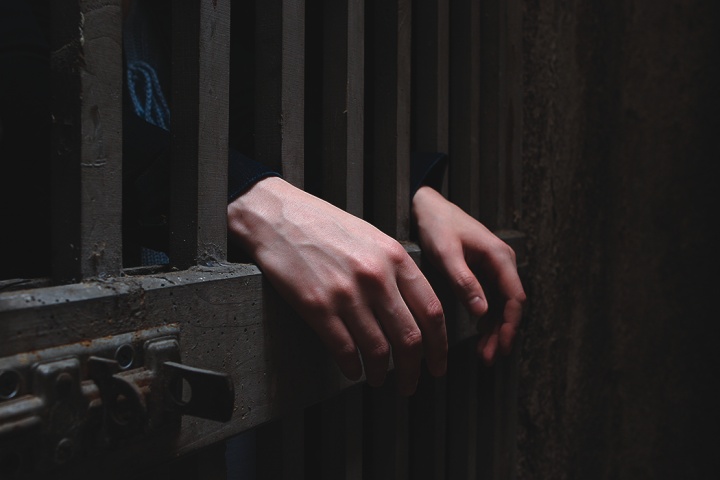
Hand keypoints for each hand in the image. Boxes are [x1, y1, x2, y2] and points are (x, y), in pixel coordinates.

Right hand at [227, 177, 446, 394]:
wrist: (278, 216)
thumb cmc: (325, 225)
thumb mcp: (373, 238)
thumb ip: (397, 270)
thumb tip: (416, 309)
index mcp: (395, 258)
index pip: (432, 312)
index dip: (439, 346)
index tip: (437, 364)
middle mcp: (376, 277)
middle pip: (410, 338)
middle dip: (414, 370)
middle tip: (411, 384)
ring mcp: (346, 293)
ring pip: (378, 350)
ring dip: (382, 374)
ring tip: (379, 380)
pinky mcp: (317, 307)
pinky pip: (344, 350)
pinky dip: (352, 368)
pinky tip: (353, 371)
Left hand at [411, 186, 525, 364]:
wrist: (428, 207)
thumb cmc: (438, 225)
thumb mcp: (447, 253)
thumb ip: (464, 281)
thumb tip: (482, 311)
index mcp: (499, 257)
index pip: (515, 297)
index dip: (510, 324)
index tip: (502, 344)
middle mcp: (502, 263)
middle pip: (510, 305)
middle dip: (504, 333)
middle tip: (491, 356)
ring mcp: (494, 268)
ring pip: (502, 306)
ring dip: (496, 330)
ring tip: (486, 353)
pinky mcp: (483, 272)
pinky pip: (492, 300)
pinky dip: (488, 319)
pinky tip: (481, 336)